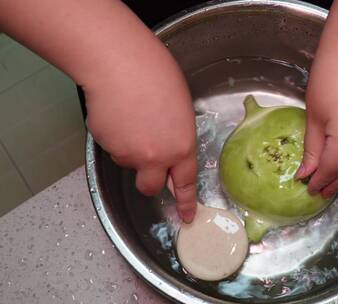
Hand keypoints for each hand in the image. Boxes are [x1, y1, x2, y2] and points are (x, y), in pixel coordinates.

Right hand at [84, 51, 197, 222]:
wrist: (119, 64)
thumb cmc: (156, 75)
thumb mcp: (181, 108)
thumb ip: (177, 133)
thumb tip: (170, 143)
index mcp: (182, 147)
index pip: (185, 183)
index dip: (186, 202)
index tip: (187, 216)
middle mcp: (155, 158)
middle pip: (150, 187)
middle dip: (149, 180)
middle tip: (145, 159)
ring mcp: (127, 154)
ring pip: (128, 162)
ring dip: (130, 149)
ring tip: (131, 116)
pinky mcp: (105, 145)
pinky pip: (112, 147)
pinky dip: (114, 135)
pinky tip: (117, 113)